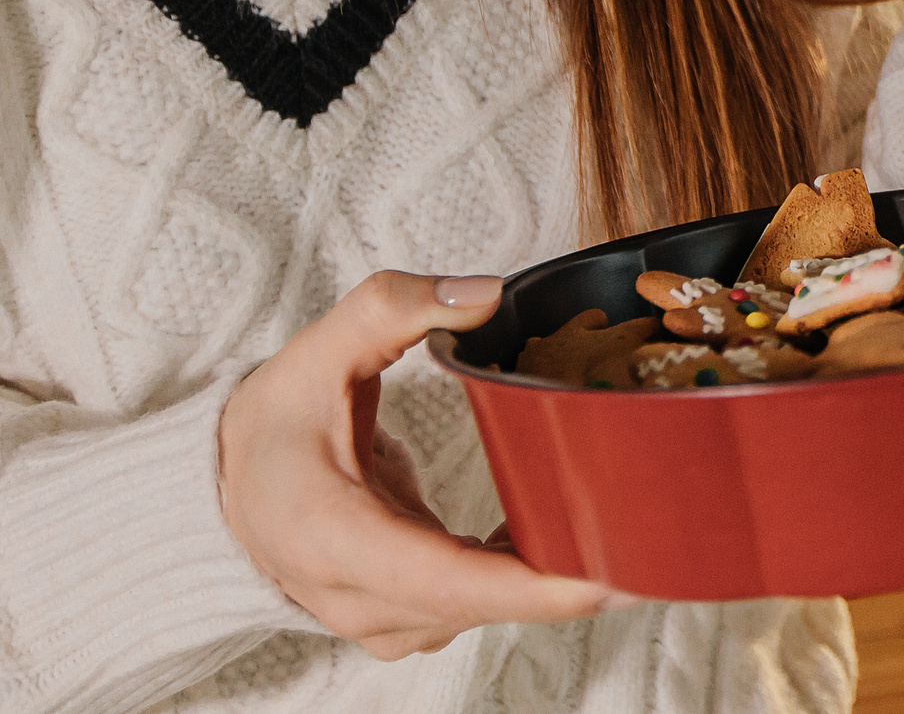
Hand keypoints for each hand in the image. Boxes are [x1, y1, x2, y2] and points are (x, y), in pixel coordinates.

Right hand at [218, 272, 627, 659]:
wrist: (229, 484)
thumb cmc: (274, 422)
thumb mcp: (316, 352)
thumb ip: (391, 307)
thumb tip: (483, 295)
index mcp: (333, 538)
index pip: (447, 581)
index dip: (534, 586)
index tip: (610, 576)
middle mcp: (358, 597)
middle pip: (487, 602)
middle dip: (577, 578)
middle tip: (665, 543)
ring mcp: (382, 618)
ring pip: (491, 608)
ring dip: (560, 576)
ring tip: (642, 533)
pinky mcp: (406, 616)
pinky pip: (483, 603)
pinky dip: (533, 576)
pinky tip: (582, 535)